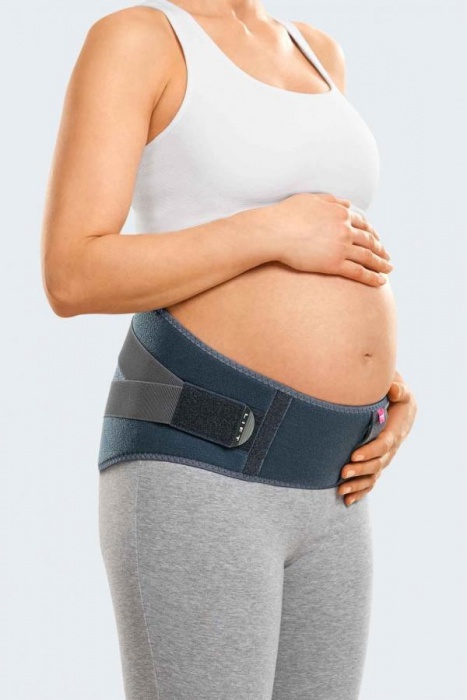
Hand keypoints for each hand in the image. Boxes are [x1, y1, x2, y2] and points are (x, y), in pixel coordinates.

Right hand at [269, 192, 392, 285]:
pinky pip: (358, 272)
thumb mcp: (312, 200)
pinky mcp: (334, 264)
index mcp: (341, 213)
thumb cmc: (287, 215)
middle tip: (387, 257)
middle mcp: (345, 230)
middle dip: (381, 249)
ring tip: (388, 270)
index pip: (363, 224)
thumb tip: (347, 203)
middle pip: (369, 240)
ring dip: (381, 264)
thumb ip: (331, 201)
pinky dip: (372, 277)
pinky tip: (381, 282)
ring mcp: (341, 248)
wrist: (275, 232)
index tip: (377, 239)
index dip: (373, 232)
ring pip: (368, 257)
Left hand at [337, 370, 417, 504]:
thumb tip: (395, 389)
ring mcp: (383, 460)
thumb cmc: (399, 400)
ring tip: (341, 490)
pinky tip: (347, 501)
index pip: (383, 445)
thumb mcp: (402, 393)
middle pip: (376, 465)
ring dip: (357, 485)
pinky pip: (370, 483)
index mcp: (394, 434)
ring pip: (372, 477)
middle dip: (360, 470)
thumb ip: (399, 390)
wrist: (403, 412)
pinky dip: (359, 493)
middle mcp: (390, 451)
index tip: (353, 454)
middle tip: (342, 472)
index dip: (369, 451)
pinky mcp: (377, 465)